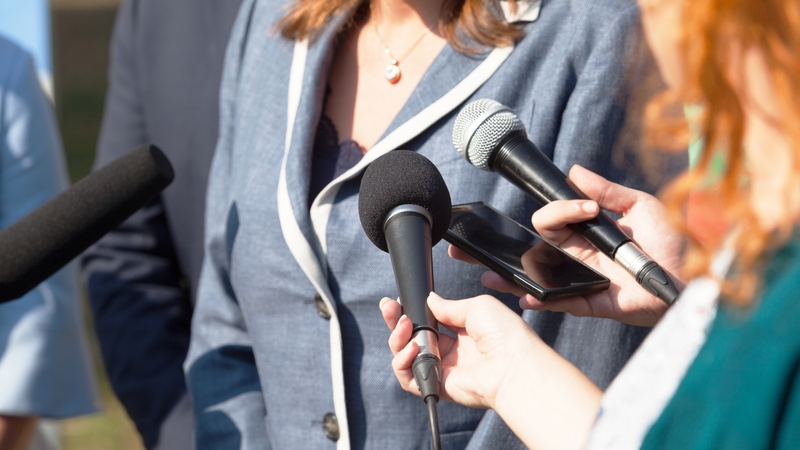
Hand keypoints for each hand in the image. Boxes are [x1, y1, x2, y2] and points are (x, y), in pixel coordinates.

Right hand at [379, 293, 537, 409]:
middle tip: (388, 307)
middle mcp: (451, 351)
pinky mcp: (437, 387)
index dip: (412, 311)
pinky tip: (413, 348)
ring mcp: (443, 369)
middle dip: (396, 321)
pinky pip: (409, 378)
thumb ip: (448, 305)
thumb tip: (430, 300)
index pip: (428, 321)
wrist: (514, 365)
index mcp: (463, 332)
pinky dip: (403, 362)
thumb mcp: (477, 306)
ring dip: (397, 339)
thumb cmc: (505, 334)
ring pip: (406, 356)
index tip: (401, 300)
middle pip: (412, 337)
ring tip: (405, 326)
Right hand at [449, 165, 683, 325]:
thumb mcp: (641, 207)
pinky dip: (541, 300)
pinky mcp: (592, 302)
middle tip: (499, 235)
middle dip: (505, 240)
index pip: (555, 220)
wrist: (695, 276)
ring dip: (512, 275)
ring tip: (489, 273)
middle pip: (535, 245)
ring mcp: (582, 280)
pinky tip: (525, 296)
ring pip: (539, 274)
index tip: (587, 208)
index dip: (561, 210)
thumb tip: (575, 172)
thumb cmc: (673, 241)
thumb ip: (608, 191)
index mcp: (588, 232)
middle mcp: (579, 256)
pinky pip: (561, 302)